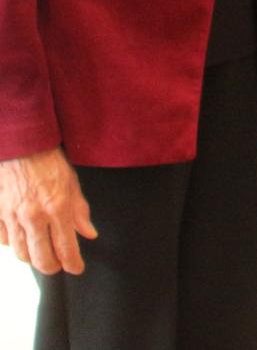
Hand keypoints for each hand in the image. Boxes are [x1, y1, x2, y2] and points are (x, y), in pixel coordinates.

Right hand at [0, 147, 95, 275]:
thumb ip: (80, 212)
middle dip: (52, 267)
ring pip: (21, 253)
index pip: (66, 247)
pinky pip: (4, 241)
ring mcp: (13, 216)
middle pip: (41, 258)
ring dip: (33, 258)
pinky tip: (22, 239)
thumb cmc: (49, 163)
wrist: (22, 148)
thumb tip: (88, 234)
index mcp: (58, 208)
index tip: (76, 268)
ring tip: (41, 254)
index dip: (72, 263)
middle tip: (58, 265)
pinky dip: (14, 244)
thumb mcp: (72, 184)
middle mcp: (34, 216)